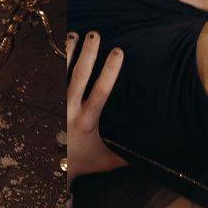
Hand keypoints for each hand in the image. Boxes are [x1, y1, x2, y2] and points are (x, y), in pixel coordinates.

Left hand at [66, 31, 126, 181]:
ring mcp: (59, 108)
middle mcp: (70, 111)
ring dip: (68, 55)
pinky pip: (55, 82)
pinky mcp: (52, 107)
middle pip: (79, 77)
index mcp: (87, 122)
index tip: (117, 52)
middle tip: (94, 35)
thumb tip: (156, 150)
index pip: (100, 91)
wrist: (61, 173)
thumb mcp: (109, 161)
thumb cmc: (88, 165)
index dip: (109, 71)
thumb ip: (129, 155)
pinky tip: (60, 51)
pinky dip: (58, 66)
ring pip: (62, 76)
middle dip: (88, 54)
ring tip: (73, 35)